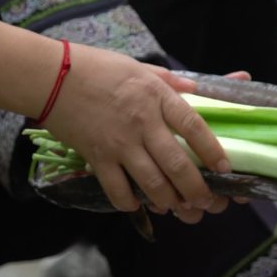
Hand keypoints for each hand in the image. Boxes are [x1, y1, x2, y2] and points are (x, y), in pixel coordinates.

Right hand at [43, 43, 231, 222]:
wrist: (51, 76)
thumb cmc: (97, 68)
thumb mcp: (140, 68)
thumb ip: (170, 82)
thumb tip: (197, 88)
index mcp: (156, 97)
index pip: (194, 127)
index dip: (213, 151)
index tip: (225, 169)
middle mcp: (142, 123)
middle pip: (177, 164)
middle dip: (197, 189)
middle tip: (207, 203)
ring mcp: (119, 143)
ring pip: (152, 183)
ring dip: (169, 201)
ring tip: (179, 209)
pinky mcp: (97, 158)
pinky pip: (118, 190)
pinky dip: (130, 202)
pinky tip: (138, 204)